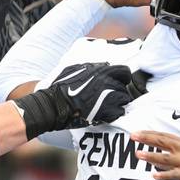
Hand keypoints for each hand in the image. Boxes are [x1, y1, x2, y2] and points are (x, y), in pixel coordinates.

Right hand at [13, 62, 133, 138]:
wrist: (55, 105)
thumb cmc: (61, 88)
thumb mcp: (74, 69)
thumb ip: (91, 67)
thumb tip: (102, 65)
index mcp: (100, 71)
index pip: (124, 71)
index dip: (123, 78)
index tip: (120, 82)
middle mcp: (107, 82)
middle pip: (124, 86)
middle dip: (120, 92)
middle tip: (112, 97)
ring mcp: (108, 96)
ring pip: (124, 99)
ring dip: (118, 103)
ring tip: (108, 106)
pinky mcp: (106, 111)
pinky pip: (119, 112)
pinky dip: (115, 114)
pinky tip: (107, 114)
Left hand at [131, 130, 179, 179]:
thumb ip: (168, 155)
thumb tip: (150, 155)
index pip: (163, 136)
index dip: (149, 134)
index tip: (136, 133)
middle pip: (163, 142)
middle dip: (147, 138)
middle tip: (133, 136)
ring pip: (166, 158)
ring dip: (151, 156)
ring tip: (138, 154)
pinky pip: (174, 175)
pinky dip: (164, 175)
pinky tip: (154, 175)